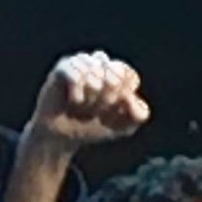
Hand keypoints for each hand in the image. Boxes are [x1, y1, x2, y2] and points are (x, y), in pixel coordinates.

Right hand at [22, 50, 149, 157]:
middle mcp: (101, 64)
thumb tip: (130, 98)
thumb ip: (139, 115)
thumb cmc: (93, 128)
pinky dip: (77, 91)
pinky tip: (74, 100)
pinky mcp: (63, 67)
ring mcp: (82, 63)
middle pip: (114, 73)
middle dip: (107, 99)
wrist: (62, 138)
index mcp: (118, 73)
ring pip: (95, 71)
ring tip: (82, 107)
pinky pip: (76, 72)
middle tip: (95, 111)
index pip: (129, 76)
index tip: (113, 112)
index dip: (122, 98)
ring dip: (91, 97)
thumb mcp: (124, 128)